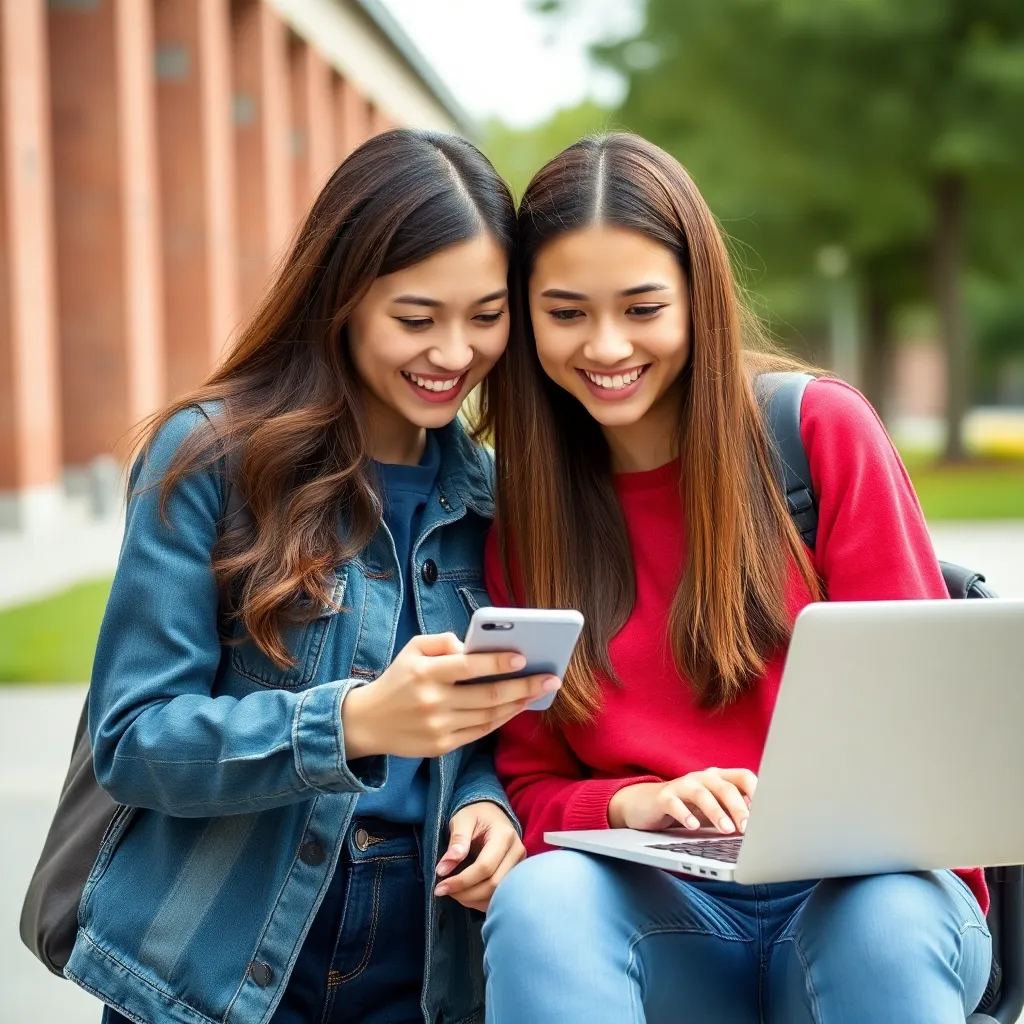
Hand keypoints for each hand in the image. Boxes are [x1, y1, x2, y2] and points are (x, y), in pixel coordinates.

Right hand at [341, 632, 559, 758]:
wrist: (367, 722)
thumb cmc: (398, 679)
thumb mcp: (412, 649)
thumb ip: (443, 641)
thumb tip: (472, 647)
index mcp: (425, 673)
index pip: (468, 667)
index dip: (497, 663)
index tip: (522, 658)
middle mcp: (432, 701)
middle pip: (486, 696)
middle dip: (523, 686)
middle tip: (550, 679)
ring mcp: (438, 727)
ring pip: (488, 717)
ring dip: (518, 704)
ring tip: (538, 692)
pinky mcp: (441, 746)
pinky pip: (480, 732)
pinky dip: (501, 720)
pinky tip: (517, 707)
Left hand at [434, 801, 525, 912]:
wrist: (490, 812)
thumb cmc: (475, 814)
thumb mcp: (462, 820)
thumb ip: (456, 841)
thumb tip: (444, 869)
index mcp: (504, 836)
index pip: (485, 867)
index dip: (462, 881)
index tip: (440, 887)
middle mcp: (517, 852)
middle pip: (494, 884)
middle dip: (466, 893)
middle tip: (443, 891)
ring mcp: (519, 865)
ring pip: (498, 894)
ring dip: (472, 900)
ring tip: (453, 893)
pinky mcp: (515, 875)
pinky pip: (499, 895)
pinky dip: (481, 900)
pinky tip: (466, 895)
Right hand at [608, 768, 756, 833]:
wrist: (646, 804)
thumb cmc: (688, 808)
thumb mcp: (713, 809)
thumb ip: (733, 812)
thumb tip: (762, 829)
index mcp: (719, 778)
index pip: (744, 776)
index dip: (757, 792)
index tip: (767, 812)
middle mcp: (702, 777)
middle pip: (725, 788)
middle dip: (739, 808)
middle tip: (747, 829)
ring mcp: (682, 785)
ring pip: (702, 794)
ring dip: (716, 812)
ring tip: (726, 830)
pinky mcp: (663, 797)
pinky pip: (675, 804)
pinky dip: (685, 815)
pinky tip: (693, 827)